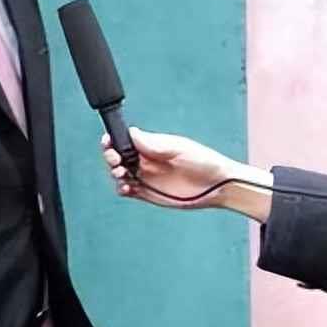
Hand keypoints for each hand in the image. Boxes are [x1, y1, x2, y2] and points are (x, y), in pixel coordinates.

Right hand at [101, 128, 273, 220]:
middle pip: (118, 156)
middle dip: (111, 156)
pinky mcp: (149, 193)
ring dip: (115, 173)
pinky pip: (129, 191)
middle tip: (115, 159)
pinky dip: (122, 189)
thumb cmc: (204, 161)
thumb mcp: (179, 149)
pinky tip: (126, 188)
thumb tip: (132, 132)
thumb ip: (154, 145)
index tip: (108, 141)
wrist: (217, 185)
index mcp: (152, 145)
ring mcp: (146, 177)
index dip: (114, 140)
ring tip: (121, 173)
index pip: (126, 140)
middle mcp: (146, 160)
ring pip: (120, 174)